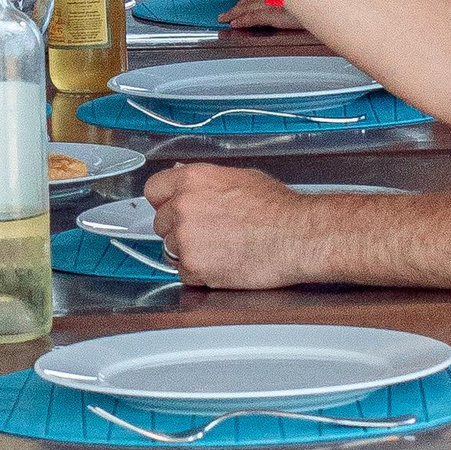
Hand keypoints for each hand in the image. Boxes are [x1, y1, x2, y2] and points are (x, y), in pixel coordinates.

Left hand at [145, 164, 330, 289]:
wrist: (297, 236)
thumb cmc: (278, 209)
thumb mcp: (239, 177)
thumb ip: (204, 180)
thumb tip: (182, 176)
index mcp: (192, 180)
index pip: (153, 190)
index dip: (164, 202)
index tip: (171, 209)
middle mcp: (183, 206)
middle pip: (161, 223)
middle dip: (179, 230)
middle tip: (209, 233)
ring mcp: (185, 238)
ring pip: (171, 250)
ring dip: (190, 252)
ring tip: (222, 248)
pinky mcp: (194, 266)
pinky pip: (184, 273)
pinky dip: (200, 273)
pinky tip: (224, 263)